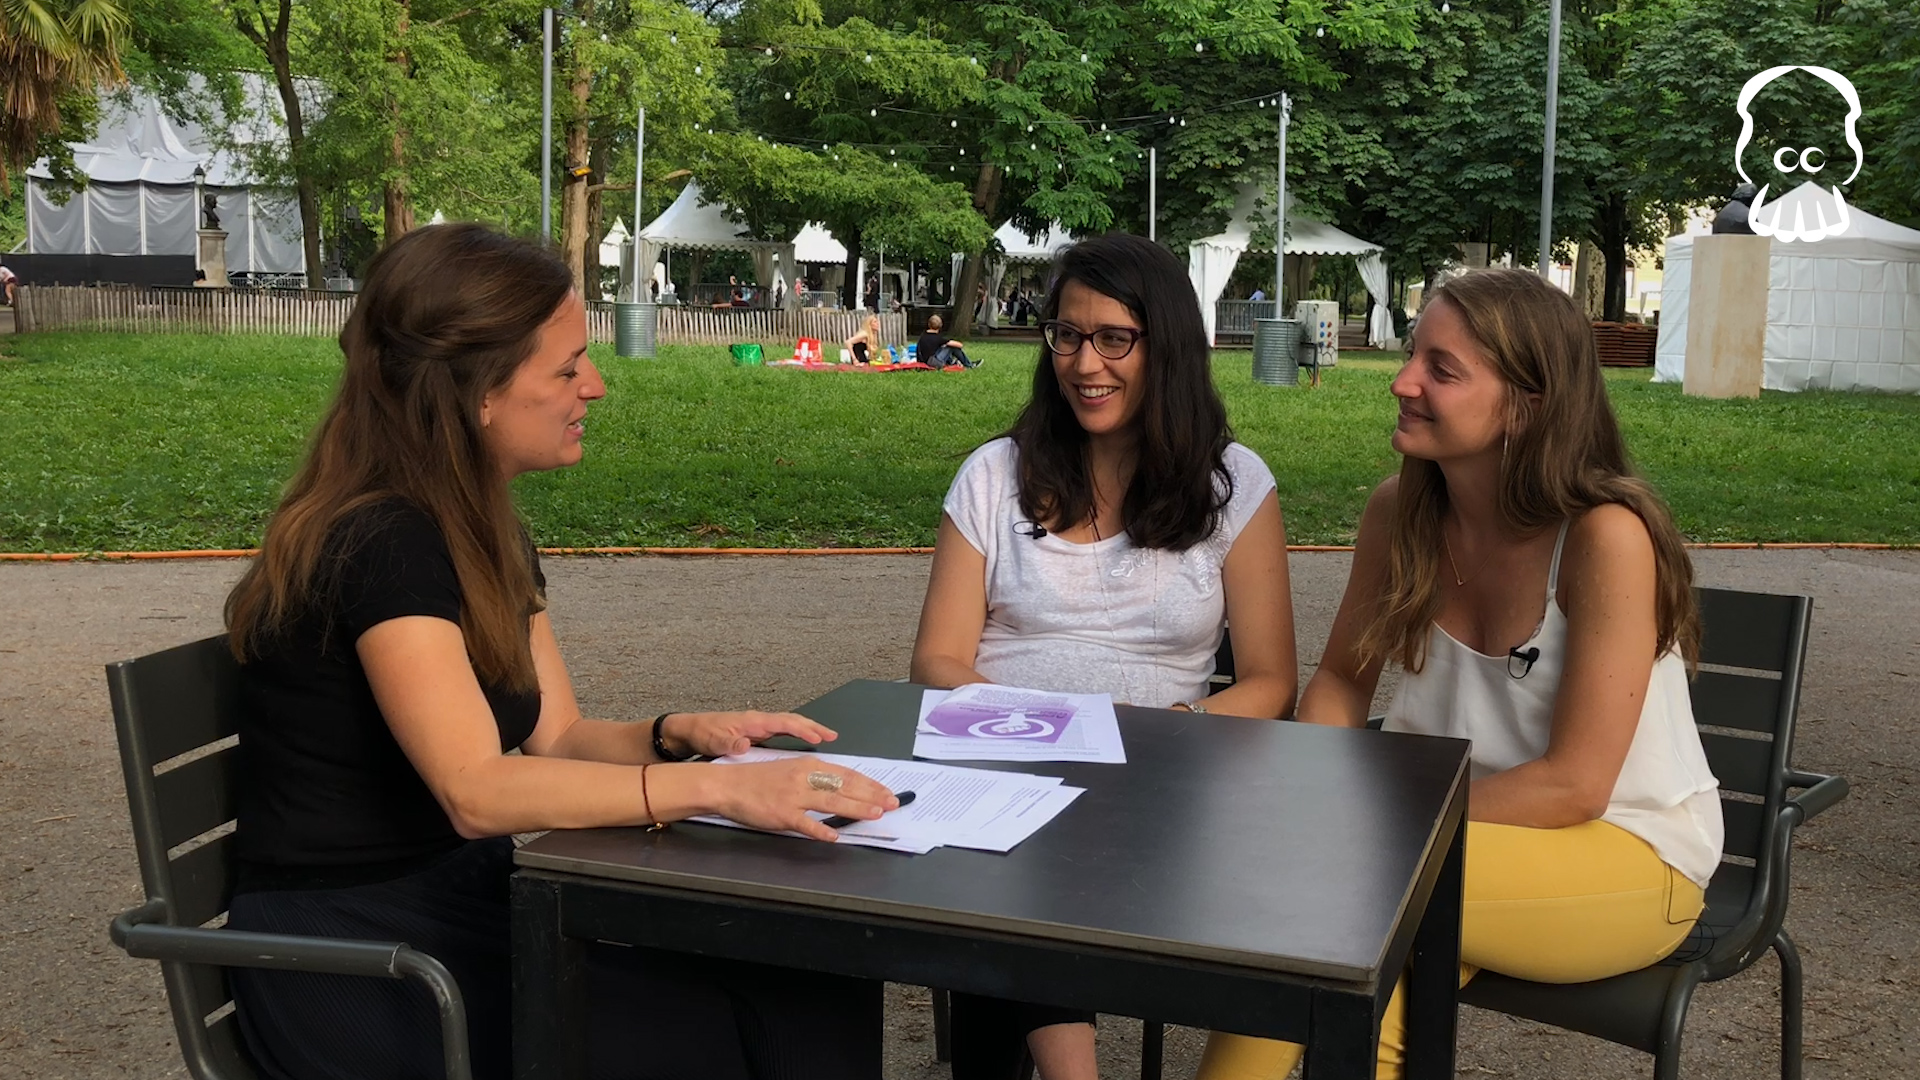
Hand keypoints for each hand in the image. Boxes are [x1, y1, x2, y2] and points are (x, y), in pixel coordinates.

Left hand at [663, 710, 837, 758]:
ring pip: (788, 725)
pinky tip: (803, 744)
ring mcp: (757, 726)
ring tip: (825, 738)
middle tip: (832, 736)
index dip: (804, 729)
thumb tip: (744, 745)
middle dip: (813, 727)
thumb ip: (729, 743)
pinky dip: (795, 735)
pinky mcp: (754, 733)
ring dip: (807, 730)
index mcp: (753, 721)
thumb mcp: (713, 740)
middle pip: (792, 720)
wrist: (688, 731)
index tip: (820, 736)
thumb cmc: (702, 733)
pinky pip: (781, 732)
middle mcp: (758, 721)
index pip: (784, 722)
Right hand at [712, 758, 897, 841]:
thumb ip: (816, 777)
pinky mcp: (781, 814)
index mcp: (809, 765)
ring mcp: (793, 796)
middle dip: (872, 795)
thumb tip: (842, 787)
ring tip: (875, 814)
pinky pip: (805, 824)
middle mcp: (804, 777)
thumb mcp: (791, 770)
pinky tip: (835, 836)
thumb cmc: (759, 780)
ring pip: (831, 802)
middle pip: (845, 786)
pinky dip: (821, 830)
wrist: (729, 785)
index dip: (870, 783)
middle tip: (893, 803)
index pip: (847, 774)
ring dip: (856, 809)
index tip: (887, 791)